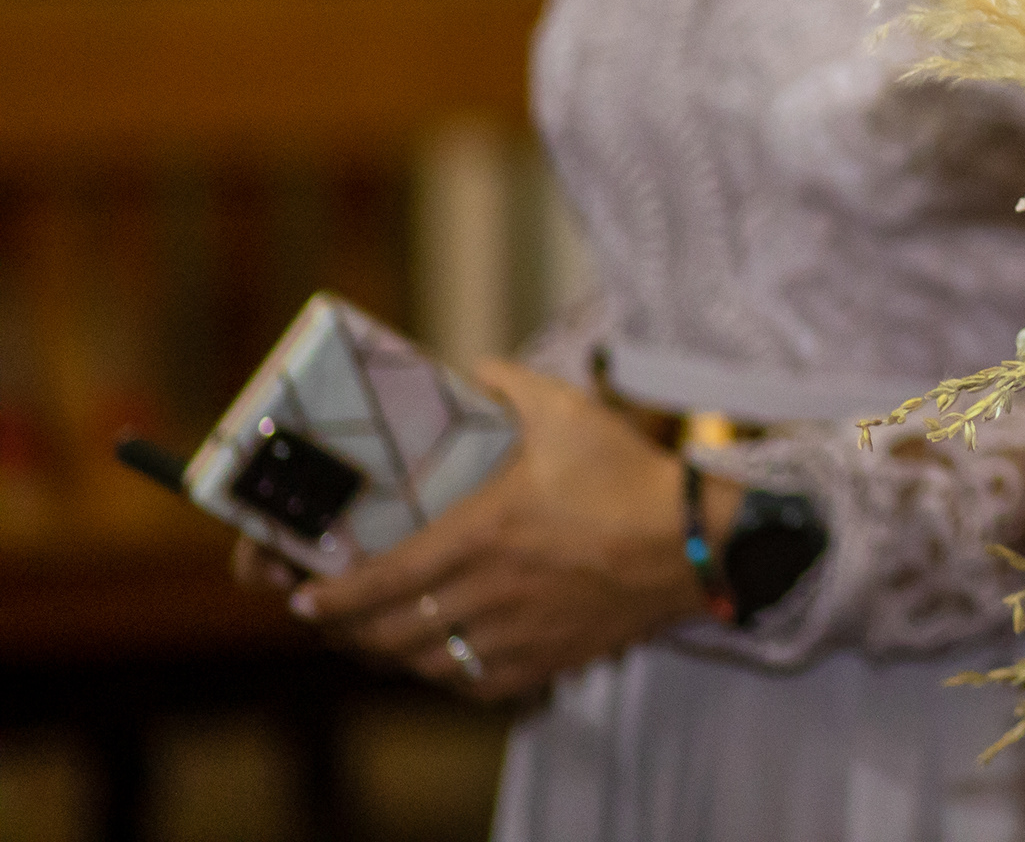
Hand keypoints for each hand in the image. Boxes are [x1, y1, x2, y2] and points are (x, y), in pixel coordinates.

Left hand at [286, 361, 711, 703]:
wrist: (694, 539)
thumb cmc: (628, 476)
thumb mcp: (568, 413)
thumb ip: (511, 385)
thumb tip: (474, 367)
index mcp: (482, 534)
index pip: (381, 580)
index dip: (332, 598)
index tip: (304, 598)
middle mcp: (489, 592)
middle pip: (389, 633)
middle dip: (347, 631)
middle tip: (332, 619)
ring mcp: (518, 633)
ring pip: (427, 663)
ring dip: (390, 655)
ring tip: (376, 639)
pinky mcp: (549, 659)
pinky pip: (476, 683)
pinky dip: (448, 676)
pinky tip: (444, 659)